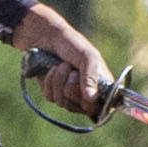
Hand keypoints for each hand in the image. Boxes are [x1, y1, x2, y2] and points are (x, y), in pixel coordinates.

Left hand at [12, 4, 114, 120]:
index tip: (86, 92)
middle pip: (82, 108)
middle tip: (71, 70)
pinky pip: (51, 98)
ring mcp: (70, 95)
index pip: (103, 107)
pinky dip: (49, 83)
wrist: (45, 38)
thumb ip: (92, 77)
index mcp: (102, 85)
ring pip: (65, 103)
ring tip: (61, 66)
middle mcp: (87, 94)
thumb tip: (91, 99)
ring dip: (59, 82)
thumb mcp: (87, 56)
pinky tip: (50, 70)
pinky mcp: (53, 93)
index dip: (93, 103)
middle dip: (73, 87)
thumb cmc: (72, 44)